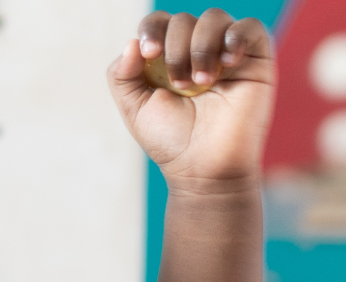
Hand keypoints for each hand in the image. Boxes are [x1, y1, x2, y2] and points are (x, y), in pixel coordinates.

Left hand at [109, 10, 273, 191]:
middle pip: (183, 20)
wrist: (203, 167)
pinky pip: (250, 26)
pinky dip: (235, 37)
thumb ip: (122, 75)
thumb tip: (131, 42)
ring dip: (200, 47)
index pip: (159, 23)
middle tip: (179, 85)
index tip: (150, 53)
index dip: (152, 29)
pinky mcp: (255, 58)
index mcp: (166, 58)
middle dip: (176, 49)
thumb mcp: (134, 108)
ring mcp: (226, 52)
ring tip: (200, 84)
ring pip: (214, 18)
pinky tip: (226, 64)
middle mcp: (196, 50)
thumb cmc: (170, 140)